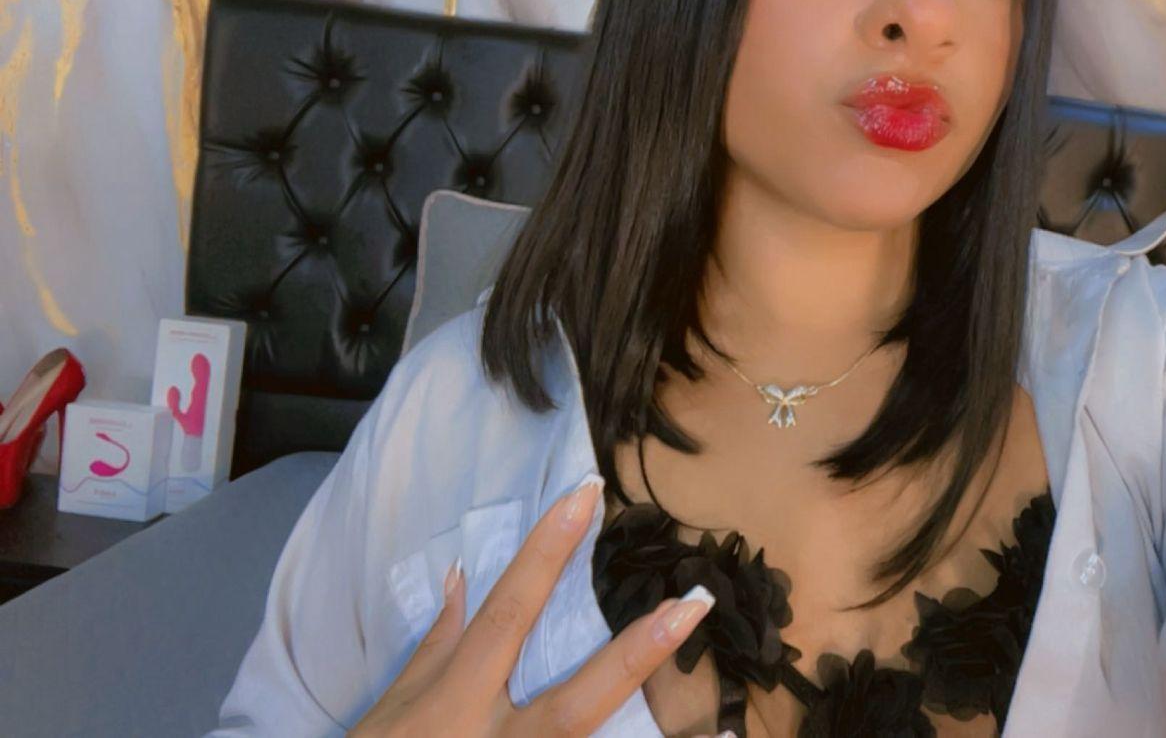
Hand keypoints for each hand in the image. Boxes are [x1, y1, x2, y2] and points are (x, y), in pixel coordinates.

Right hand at [351, 475, 716, 736]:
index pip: (509, 612)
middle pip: (575, 699)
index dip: (546, 552)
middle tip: (693, 607)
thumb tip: (461, 575)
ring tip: (729, 729)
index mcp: (456, 699)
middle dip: (637, 653)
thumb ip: (435, 642)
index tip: (586, 495)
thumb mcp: (391, 705)